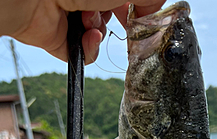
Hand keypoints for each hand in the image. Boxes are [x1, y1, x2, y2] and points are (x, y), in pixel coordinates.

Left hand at [10, 1, 165, 64]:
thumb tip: (155, 8)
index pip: (125, 0)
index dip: (137, 7)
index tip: (142, 15)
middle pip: (115, 15)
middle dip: (119, 18)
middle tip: (124, 20)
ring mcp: (72, 19)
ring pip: (101, 35)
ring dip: (100, 30)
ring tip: (87, 18)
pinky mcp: (61, 41)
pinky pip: (86, 55)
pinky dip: (89, 48)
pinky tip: (84, 36)